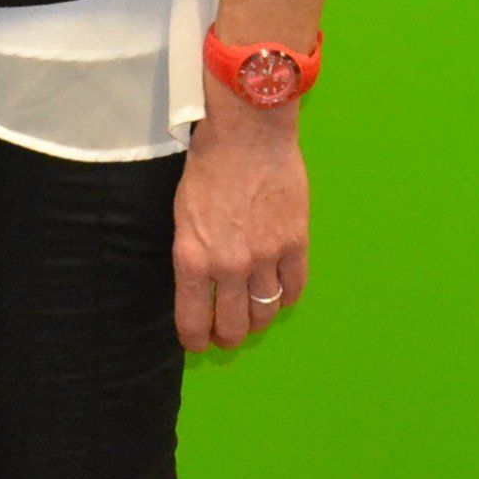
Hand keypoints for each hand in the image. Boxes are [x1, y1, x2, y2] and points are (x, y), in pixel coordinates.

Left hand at [173, 98, 308, 350]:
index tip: (197, 343)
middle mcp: (228, 265)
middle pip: (233, 325)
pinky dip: (286, 297)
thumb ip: (193, 252)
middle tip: (227, 336)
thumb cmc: (207, 166)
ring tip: (253, 317)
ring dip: (258, 320)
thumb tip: (199, 283)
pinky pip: (294, 288)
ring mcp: (266, 257)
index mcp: (192, 257)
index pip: (193, 320)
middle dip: (228, 337)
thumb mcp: (182, 213)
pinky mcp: (295, 244)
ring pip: (265, 311)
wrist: (247, 134)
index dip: (195, 340)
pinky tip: (280, 293)